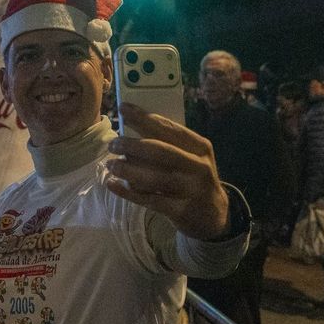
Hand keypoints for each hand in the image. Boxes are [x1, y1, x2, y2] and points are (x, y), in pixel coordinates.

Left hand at [108, 104, 230, 239]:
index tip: (123, 108)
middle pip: (161, 152)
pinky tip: (112, 185)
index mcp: (200, 147)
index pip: (170, 129)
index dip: (144, 118)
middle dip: (133, 146)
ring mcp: (190, 190)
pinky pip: (149, 200)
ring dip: (128, 170)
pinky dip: (128, 192)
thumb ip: (170, 144)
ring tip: (110, 165)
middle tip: (113, 144)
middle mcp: (198, 167)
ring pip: (154, 178)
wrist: (213, 215)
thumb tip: (132, 127)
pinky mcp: (180, 210)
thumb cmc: (193, 178)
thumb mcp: (192, 157)